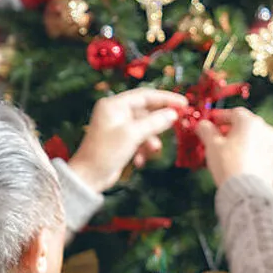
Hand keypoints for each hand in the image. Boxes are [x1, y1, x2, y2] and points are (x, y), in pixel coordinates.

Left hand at [68, 89, 187, 192]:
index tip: (184, 103)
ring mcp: (119, 125)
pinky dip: (144, 146)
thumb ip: (155, 122)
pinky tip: (141, 158)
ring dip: (152, 137)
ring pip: (146, 125)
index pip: (145, 95)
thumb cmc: (106, 152)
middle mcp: (116, 112)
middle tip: (178, 122)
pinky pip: (140, 136)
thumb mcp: (132, 134)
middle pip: (146, 110)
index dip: (166, 98)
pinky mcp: (121, 138)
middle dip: (160, 120)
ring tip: (153, 149)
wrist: (88, 177)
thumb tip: (173, 113)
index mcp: (114, 105)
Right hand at [197, 108, 272, 188]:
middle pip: (246, 124)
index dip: (221, 116)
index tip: (211, 121)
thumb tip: (202, 124)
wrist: (248, 191)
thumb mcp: (212, 145)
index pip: (234, 113)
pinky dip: (252, 151)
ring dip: (243, 140)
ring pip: (255, 137)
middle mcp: (266, 129)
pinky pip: (262, 150)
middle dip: (231, 129)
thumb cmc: (228, 165)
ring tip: (229, 150)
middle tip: (218, 137)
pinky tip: (242, 160)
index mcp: (251, 122)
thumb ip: (206, 130)